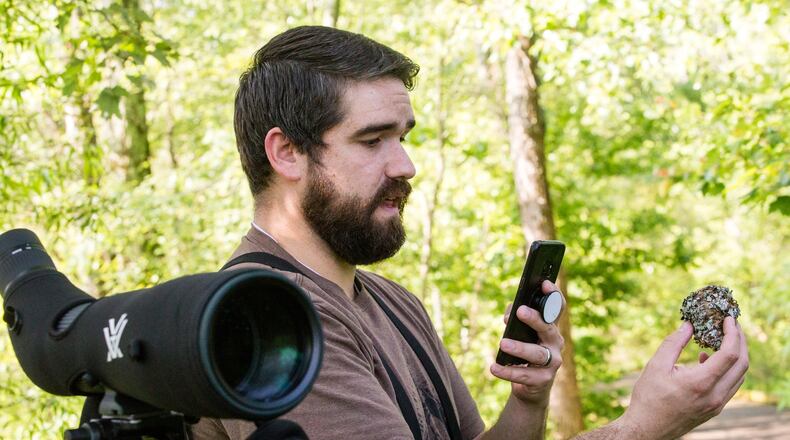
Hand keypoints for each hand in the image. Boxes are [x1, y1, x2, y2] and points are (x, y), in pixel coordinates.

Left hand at [490, 280, 564, 405]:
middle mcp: (555, 343)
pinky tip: (494, 367)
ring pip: (537, 353)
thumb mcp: (520, 333)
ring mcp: (552, 362)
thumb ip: (515, 320)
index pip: (557, 308)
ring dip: (520, 347)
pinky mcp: (543, 380)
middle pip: (548, 328)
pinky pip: (525, 374)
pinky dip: (507, 371)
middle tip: (520, 311)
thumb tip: (509, 317)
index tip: (544, 284)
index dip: (553, 295)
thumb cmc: (524, 352)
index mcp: (551, 327)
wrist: (530, 386)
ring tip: (503, 343)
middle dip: (535, 319)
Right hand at [617, 317, 748, 439]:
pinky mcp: (714, 409)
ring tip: (722, 339)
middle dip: (740, 341)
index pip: (729, 354)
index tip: (728, 319)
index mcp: (701, 383)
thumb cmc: (648, 397)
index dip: (733, 333)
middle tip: (732, 325)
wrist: (647, 429)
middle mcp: (715, 396)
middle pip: (742, 364)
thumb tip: (688, 324)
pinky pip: (730, 385)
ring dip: (736, 355)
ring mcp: (717, 404)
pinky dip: (728, 369)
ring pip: (739, 376)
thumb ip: (673, 343)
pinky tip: (707, 359)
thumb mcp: (656, 365)